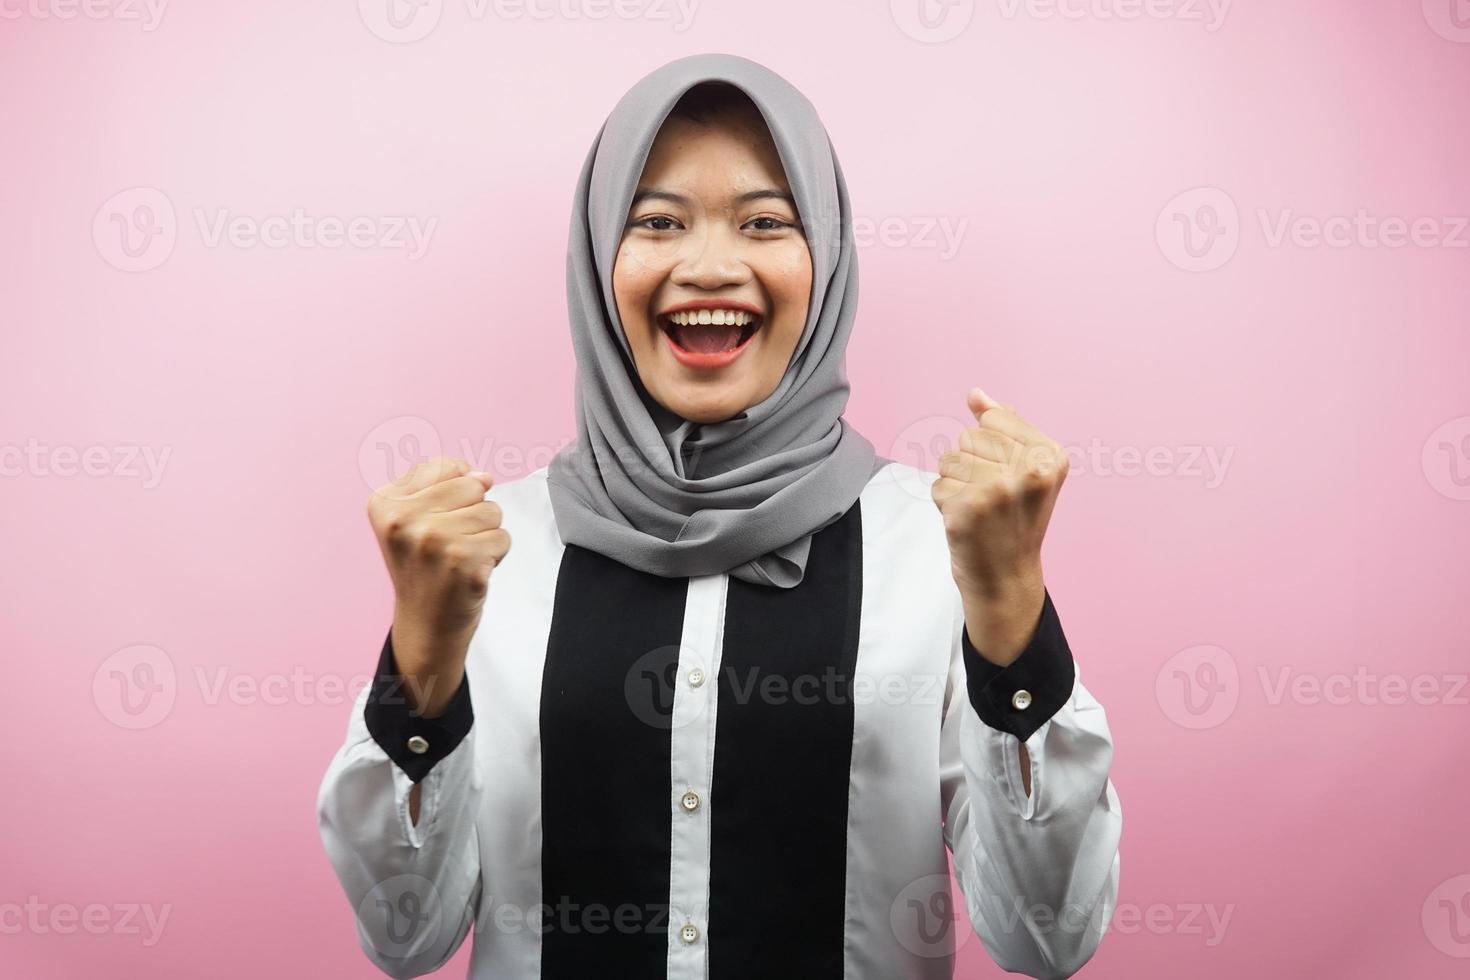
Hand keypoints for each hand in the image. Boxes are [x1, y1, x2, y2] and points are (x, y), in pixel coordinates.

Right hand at [367, 456, 510, 685]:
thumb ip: (445, 485)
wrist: (425, 623)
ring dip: (486, 534)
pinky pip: (503, 538)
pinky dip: (496, 555)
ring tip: (461, 557)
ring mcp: (434, 544)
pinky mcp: (463, 565)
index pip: (450, 467)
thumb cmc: (424, 566)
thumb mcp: (411, 519)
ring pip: (493, 511)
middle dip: (474, 512)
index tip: (436, 520)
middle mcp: (405, 521)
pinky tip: (471, 572)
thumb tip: (485, 477)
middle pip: (475, 487)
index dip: (456, 492)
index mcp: (385, 503)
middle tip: (451, 543)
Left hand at [932, 389, 1067, 660]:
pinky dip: (945, 503)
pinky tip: (967, 522)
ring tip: (979, 509)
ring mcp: (998, 490)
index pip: (992, 420)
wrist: (1007, 576)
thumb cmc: (1014, 518)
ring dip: (956, 484)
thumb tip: (975, 394)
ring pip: (948, 459)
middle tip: (992, 499)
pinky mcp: (968, 509)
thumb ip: (1002, 426)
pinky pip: (938, 484)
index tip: (1009, 478)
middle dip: (971, 465)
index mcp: (1051, 455)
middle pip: (968, 438)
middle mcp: (1030, 471)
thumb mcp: (1026, 468)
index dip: (990, 447)